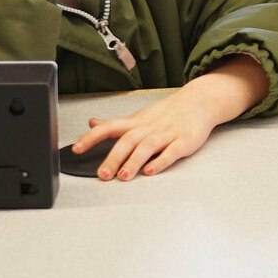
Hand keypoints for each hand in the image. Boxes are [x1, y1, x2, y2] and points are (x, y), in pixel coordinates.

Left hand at [72, 56, 267, 180]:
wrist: (200, 101)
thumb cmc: (168, 112)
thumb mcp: (139, 116)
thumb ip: (115, 124)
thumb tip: (92, 124)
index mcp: (136, 123)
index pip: (109, 128)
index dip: (91, 138)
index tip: (77, 149)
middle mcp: (149, 128)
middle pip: (128, 141)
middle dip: (114, 158)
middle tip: (103, 174)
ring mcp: (167, 134)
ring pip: (147, 147)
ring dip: (134, 162)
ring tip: (123, 176)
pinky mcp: (184, 141)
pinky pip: (171, 152)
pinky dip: (161, 162)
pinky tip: (151, 171)